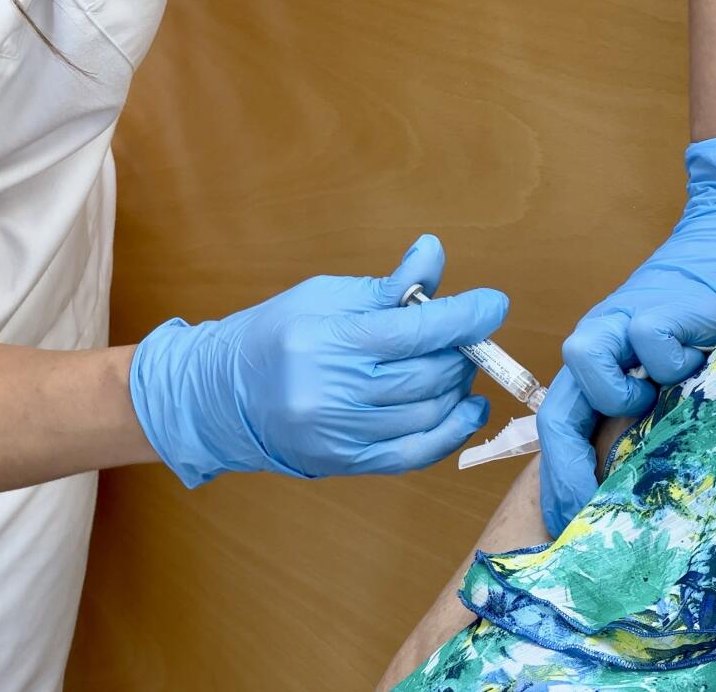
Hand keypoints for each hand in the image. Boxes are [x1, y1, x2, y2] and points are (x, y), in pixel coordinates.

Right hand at [129, 235, 507, 485]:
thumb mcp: (326, 295)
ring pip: (429, 412)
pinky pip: (416, 453)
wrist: (221, 395)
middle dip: (460, 351)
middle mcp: (334, 392)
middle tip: (464, 336)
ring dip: (458, 387)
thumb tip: (433, 254)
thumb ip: (387, 286)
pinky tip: (466, 408)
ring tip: (457, 367)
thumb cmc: (277, 334)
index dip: (465, 316)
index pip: (416, 330)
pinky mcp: (347, 462)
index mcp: (329, 341)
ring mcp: (341, 433)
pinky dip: (451, 431)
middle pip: (429, 373)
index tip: (494, 304)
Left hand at [538, 133, 715, 534]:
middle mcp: (601, 343)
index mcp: (600, 365)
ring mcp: (626, 320)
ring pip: (582, 360)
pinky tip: (702, 356)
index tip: (572, 528)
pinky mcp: (662, 302)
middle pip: (558, 410)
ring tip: (661, 400)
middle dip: (569, 470)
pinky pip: (648, 342)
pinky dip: (674, 359)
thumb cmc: (712, 315)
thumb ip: (658, 415)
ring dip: (620, 396)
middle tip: (591, 512)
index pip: (558, 427)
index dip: (559, 482)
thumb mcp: (679, 375)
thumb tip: (648, 488)